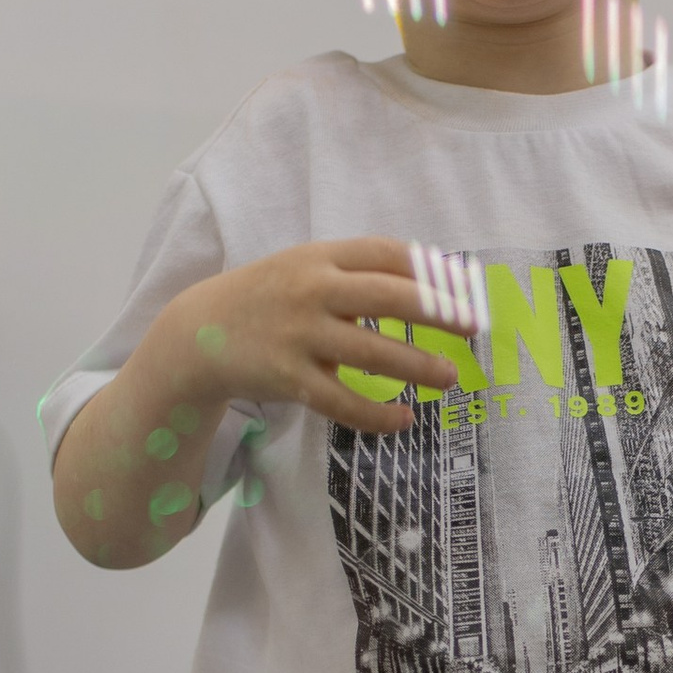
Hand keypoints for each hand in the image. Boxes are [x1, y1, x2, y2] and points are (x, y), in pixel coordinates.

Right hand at [182, 239, 458, 438]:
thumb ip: (357, 271)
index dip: (431, 269)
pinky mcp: (288, 378)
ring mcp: (299, 335)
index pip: (387, 253)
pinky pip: (342, 402)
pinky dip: (377, 415)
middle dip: (439, 310)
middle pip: (390, 297)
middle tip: (473, 326)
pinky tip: (403, 420)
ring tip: (449, 376)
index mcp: (320, 257)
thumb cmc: (269, 297)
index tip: (467, 285)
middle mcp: (311, 290)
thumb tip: (434, 278)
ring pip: (373, 353)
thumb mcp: (306, 267)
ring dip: (418, 366)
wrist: (199, 332)